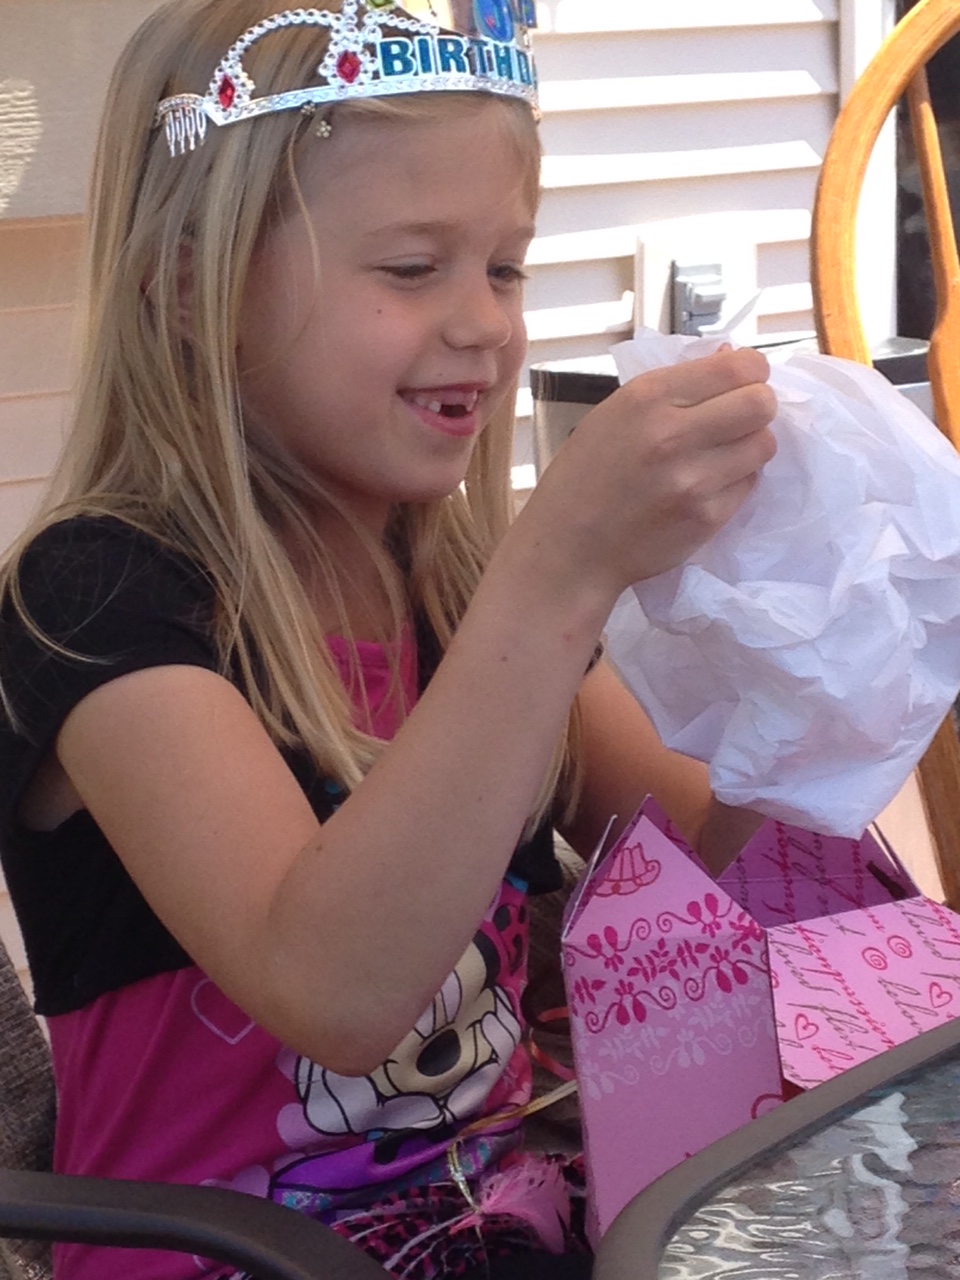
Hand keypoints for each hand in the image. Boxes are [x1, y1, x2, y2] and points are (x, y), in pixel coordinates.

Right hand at [520, 347, 777, 602]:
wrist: (570, 548)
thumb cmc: (585, 476)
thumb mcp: (615, 413)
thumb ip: (674, 386)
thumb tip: (733, 358)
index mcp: (647, 397)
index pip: (738, 367)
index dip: (752, 371)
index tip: (743, 382)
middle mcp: (673, 434)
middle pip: (762, 403)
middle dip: (758, 406)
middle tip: (739, 418)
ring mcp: (694, 480)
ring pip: (764, 445)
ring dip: (749, 445)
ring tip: (720, 454)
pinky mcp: (707, 517)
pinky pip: (748, 484)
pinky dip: (736, 481)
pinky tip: (706, 485)